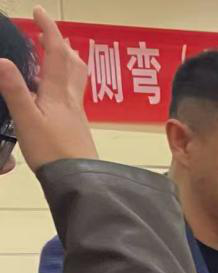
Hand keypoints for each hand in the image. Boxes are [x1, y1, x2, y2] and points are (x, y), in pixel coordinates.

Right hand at [0, 7, 98, 170]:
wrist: (80, 181)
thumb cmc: (53, 152)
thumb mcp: (26, 120)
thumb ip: (14, 91)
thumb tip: (2, 61)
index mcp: (58, 93)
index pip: (55, 53)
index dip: (48, 30)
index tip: (40, 11)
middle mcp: (72, 99)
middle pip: (72, 64)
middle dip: (60, 44)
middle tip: (47, 33)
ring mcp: (77, 113)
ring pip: (76, 79)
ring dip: (66, 61)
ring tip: (56, 55)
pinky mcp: (77, 127)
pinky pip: (72, 95)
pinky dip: (64, 82)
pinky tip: (55, 94)